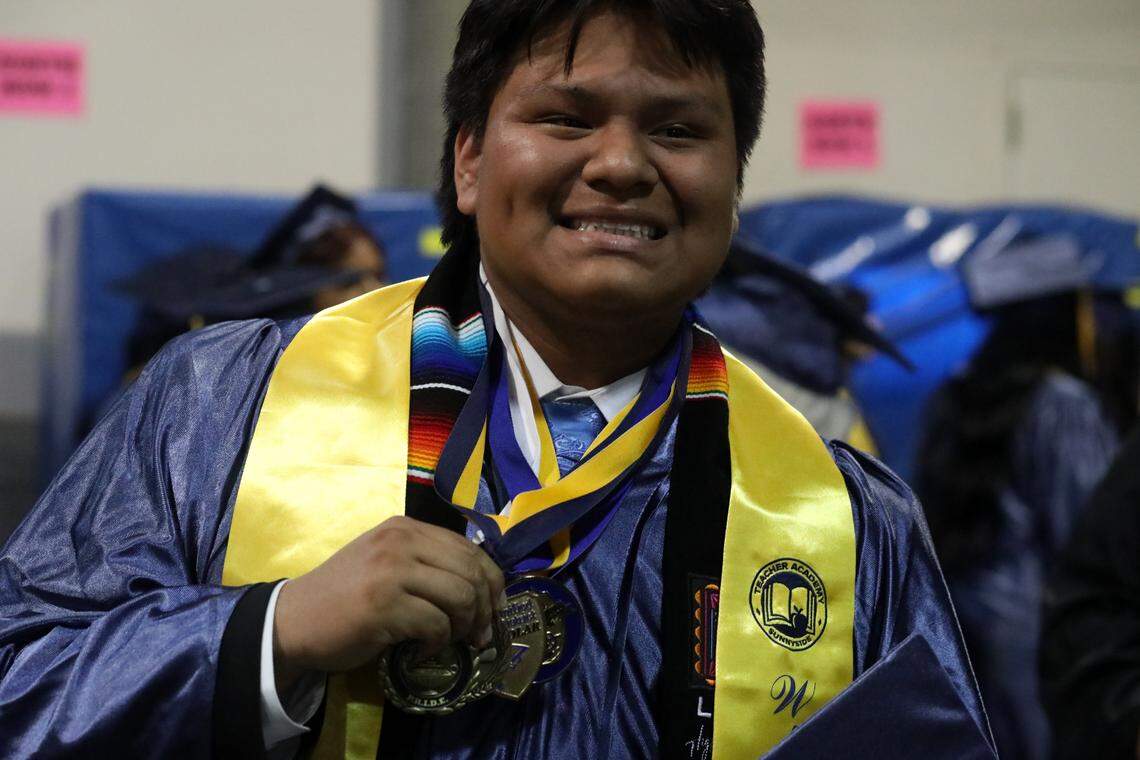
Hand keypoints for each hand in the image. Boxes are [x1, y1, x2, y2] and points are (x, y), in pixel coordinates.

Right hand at [272, 516, 505, 692]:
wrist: (293, 620)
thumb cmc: (344, 595)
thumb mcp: (387, 563)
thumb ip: (426, 562)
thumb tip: (481, 587)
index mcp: (405, 528)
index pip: (469, 549)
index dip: (492, 581)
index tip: (493, 608)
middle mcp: (401, 542)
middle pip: (471, 571)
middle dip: (484, 607)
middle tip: (477, 634)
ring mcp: (392, 571)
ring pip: (460, 596)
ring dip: (464, 626)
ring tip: (451, 641)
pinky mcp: (384, 605)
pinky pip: (435, 625)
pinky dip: (437, 644)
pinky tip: (422, 652)